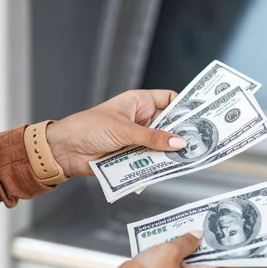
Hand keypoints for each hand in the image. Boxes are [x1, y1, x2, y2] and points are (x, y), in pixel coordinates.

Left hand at [46, 90, 186, 176]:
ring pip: (161, 144)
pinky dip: (159, 164)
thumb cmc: (88, 128)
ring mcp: (137, 138)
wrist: (65, 151)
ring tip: (189, 157)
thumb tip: (179, 142)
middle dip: (181, 133)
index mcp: (138, 102)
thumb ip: (153, 138)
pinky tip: (171, 168)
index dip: (184, 106)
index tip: (201, 115)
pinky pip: (151, 159)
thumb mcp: (124, 130)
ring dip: (170, 151)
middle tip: (200, 141)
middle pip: (168, 125)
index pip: (169, 100)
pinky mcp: (132, 156)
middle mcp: (140, 119)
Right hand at [134, 232, 239, 267]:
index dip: (233, 249)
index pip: (229, 265)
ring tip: (188, 231)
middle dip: (209, 244)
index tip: (234, 236)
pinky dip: (181, 257)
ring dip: (192, 249)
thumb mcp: (170, 250)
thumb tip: (196, 236)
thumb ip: (187, 241)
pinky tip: (174, 243)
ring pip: (194, 265)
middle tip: (206, 226)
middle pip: (211, 262)